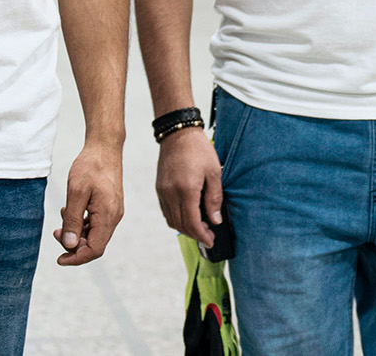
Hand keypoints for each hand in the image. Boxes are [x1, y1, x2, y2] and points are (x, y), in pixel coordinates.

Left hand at [55, 142, 122, 265]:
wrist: (104, 147)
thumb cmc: (90, 166)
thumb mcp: (75, 192)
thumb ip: (72, 220)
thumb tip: (69, 245)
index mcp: (108, 215)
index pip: (94, 249)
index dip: (76, 258)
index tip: (59, 259)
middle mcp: (114, 216)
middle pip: (94, 244)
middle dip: (73, 244)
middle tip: (56, 233)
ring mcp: (113, 211)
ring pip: (94, 234)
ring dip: (76, 233)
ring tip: (61, 219)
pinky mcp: (110, 206)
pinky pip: (96, 223)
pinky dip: (82, 223)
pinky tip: (70, 212)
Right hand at [155, 127, 224, 246]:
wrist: (178, 133)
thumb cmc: (198, 149)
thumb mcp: (214, 172)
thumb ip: (214, 198)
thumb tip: (215, 220)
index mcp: (186, 190)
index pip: (192, 223)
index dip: (202, 236)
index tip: (211, 241)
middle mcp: (171, 193)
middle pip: (181, 225)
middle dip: (195, 234)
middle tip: (208, 236)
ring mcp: (163, 191)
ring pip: (171, 220)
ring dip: (185, 228)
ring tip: (200, 227)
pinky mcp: (160, 188)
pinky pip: (166, 211)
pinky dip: (176, 218)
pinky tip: (188, 215)